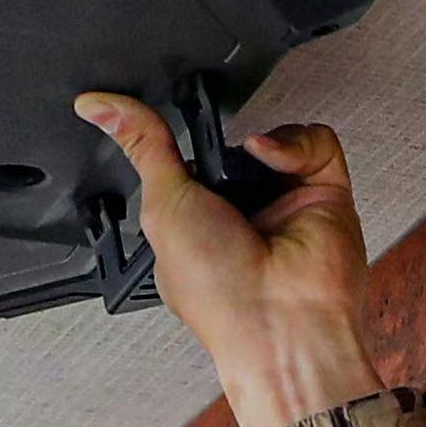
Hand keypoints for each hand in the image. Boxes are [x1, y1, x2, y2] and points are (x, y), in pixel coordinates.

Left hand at [78, 95, 378, 426]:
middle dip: (221, 143)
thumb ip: (143, 148)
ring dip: (259, 144)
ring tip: (249, 169)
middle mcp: (243, 215)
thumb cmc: (219, 293)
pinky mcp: (325, 193)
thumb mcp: (161, 208)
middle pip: (231, 145)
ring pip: (276, 137)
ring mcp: (285, 203)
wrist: (283, 319)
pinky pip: (316, 142)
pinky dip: (294, 144)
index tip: (161, 117)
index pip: (187, 164)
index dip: (178, 142)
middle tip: (213, 158)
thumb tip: (100, 107)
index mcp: (197, 227)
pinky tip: (272, 160)